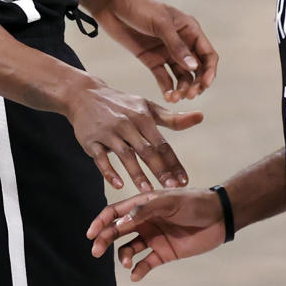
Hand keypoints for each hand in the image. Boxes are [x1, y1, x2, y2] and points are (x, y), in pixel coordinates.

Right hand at [67, 79, 202, 191]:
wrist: (84, 95)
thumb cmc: (122, 105)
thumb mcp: (147, 107)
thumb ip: (172, 118)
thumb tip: (200, 117)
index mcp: (143, 117)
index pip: (162, 144)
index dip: (173, 163)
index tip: (184, 180)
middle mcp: (127, 124)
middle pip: (146, 150)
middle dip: (160, 170)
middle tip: (172, 188)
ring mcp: (108, 132)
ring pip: (125, 155)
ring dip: (137, 173)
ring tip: (148, 190)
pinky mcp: (90, 140)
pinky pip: (100, 158)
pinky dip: (109, 171)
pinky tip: (118, 185)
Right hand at [86, 188, 224, 275]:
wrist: (220, 217)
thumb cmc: (195, 203)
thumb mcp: (170, 202)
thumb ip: (144, 210)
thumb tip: (119, 223)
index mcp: (143, 204)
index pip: (115, 212)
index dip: (100, 222)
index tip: (90, 234)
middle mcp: (144, 221)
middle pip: (116, 231)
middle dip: (104, 240)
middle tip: (96, 251)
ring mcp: (153, 237)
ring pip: (128, 249)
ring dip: (123, 256)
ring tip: (127, 262)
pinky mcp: (163, 253)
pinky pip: (145, 263)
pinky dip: (138, 270)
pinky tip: (136, 275)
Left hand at [90, 0, 217, 101]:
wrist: (113, 6)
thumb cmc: (140, 7)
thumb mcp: (161, 24)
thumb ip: (177, 46)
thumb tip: (194, 67)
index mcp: (190, 30)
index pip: (207, 54)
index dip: (209, 71)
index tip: (205, 85)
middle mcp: (182, 43)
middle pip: (197, 69)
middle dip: (196, 83)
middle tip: (190, 95)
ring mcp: (167, 53)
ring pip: (182, 76)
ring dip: (182, 88)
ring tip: (175, 98)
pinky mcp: (153, 60)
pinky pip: (164, 78)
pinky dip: (167, 88)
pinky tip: (167, 97)